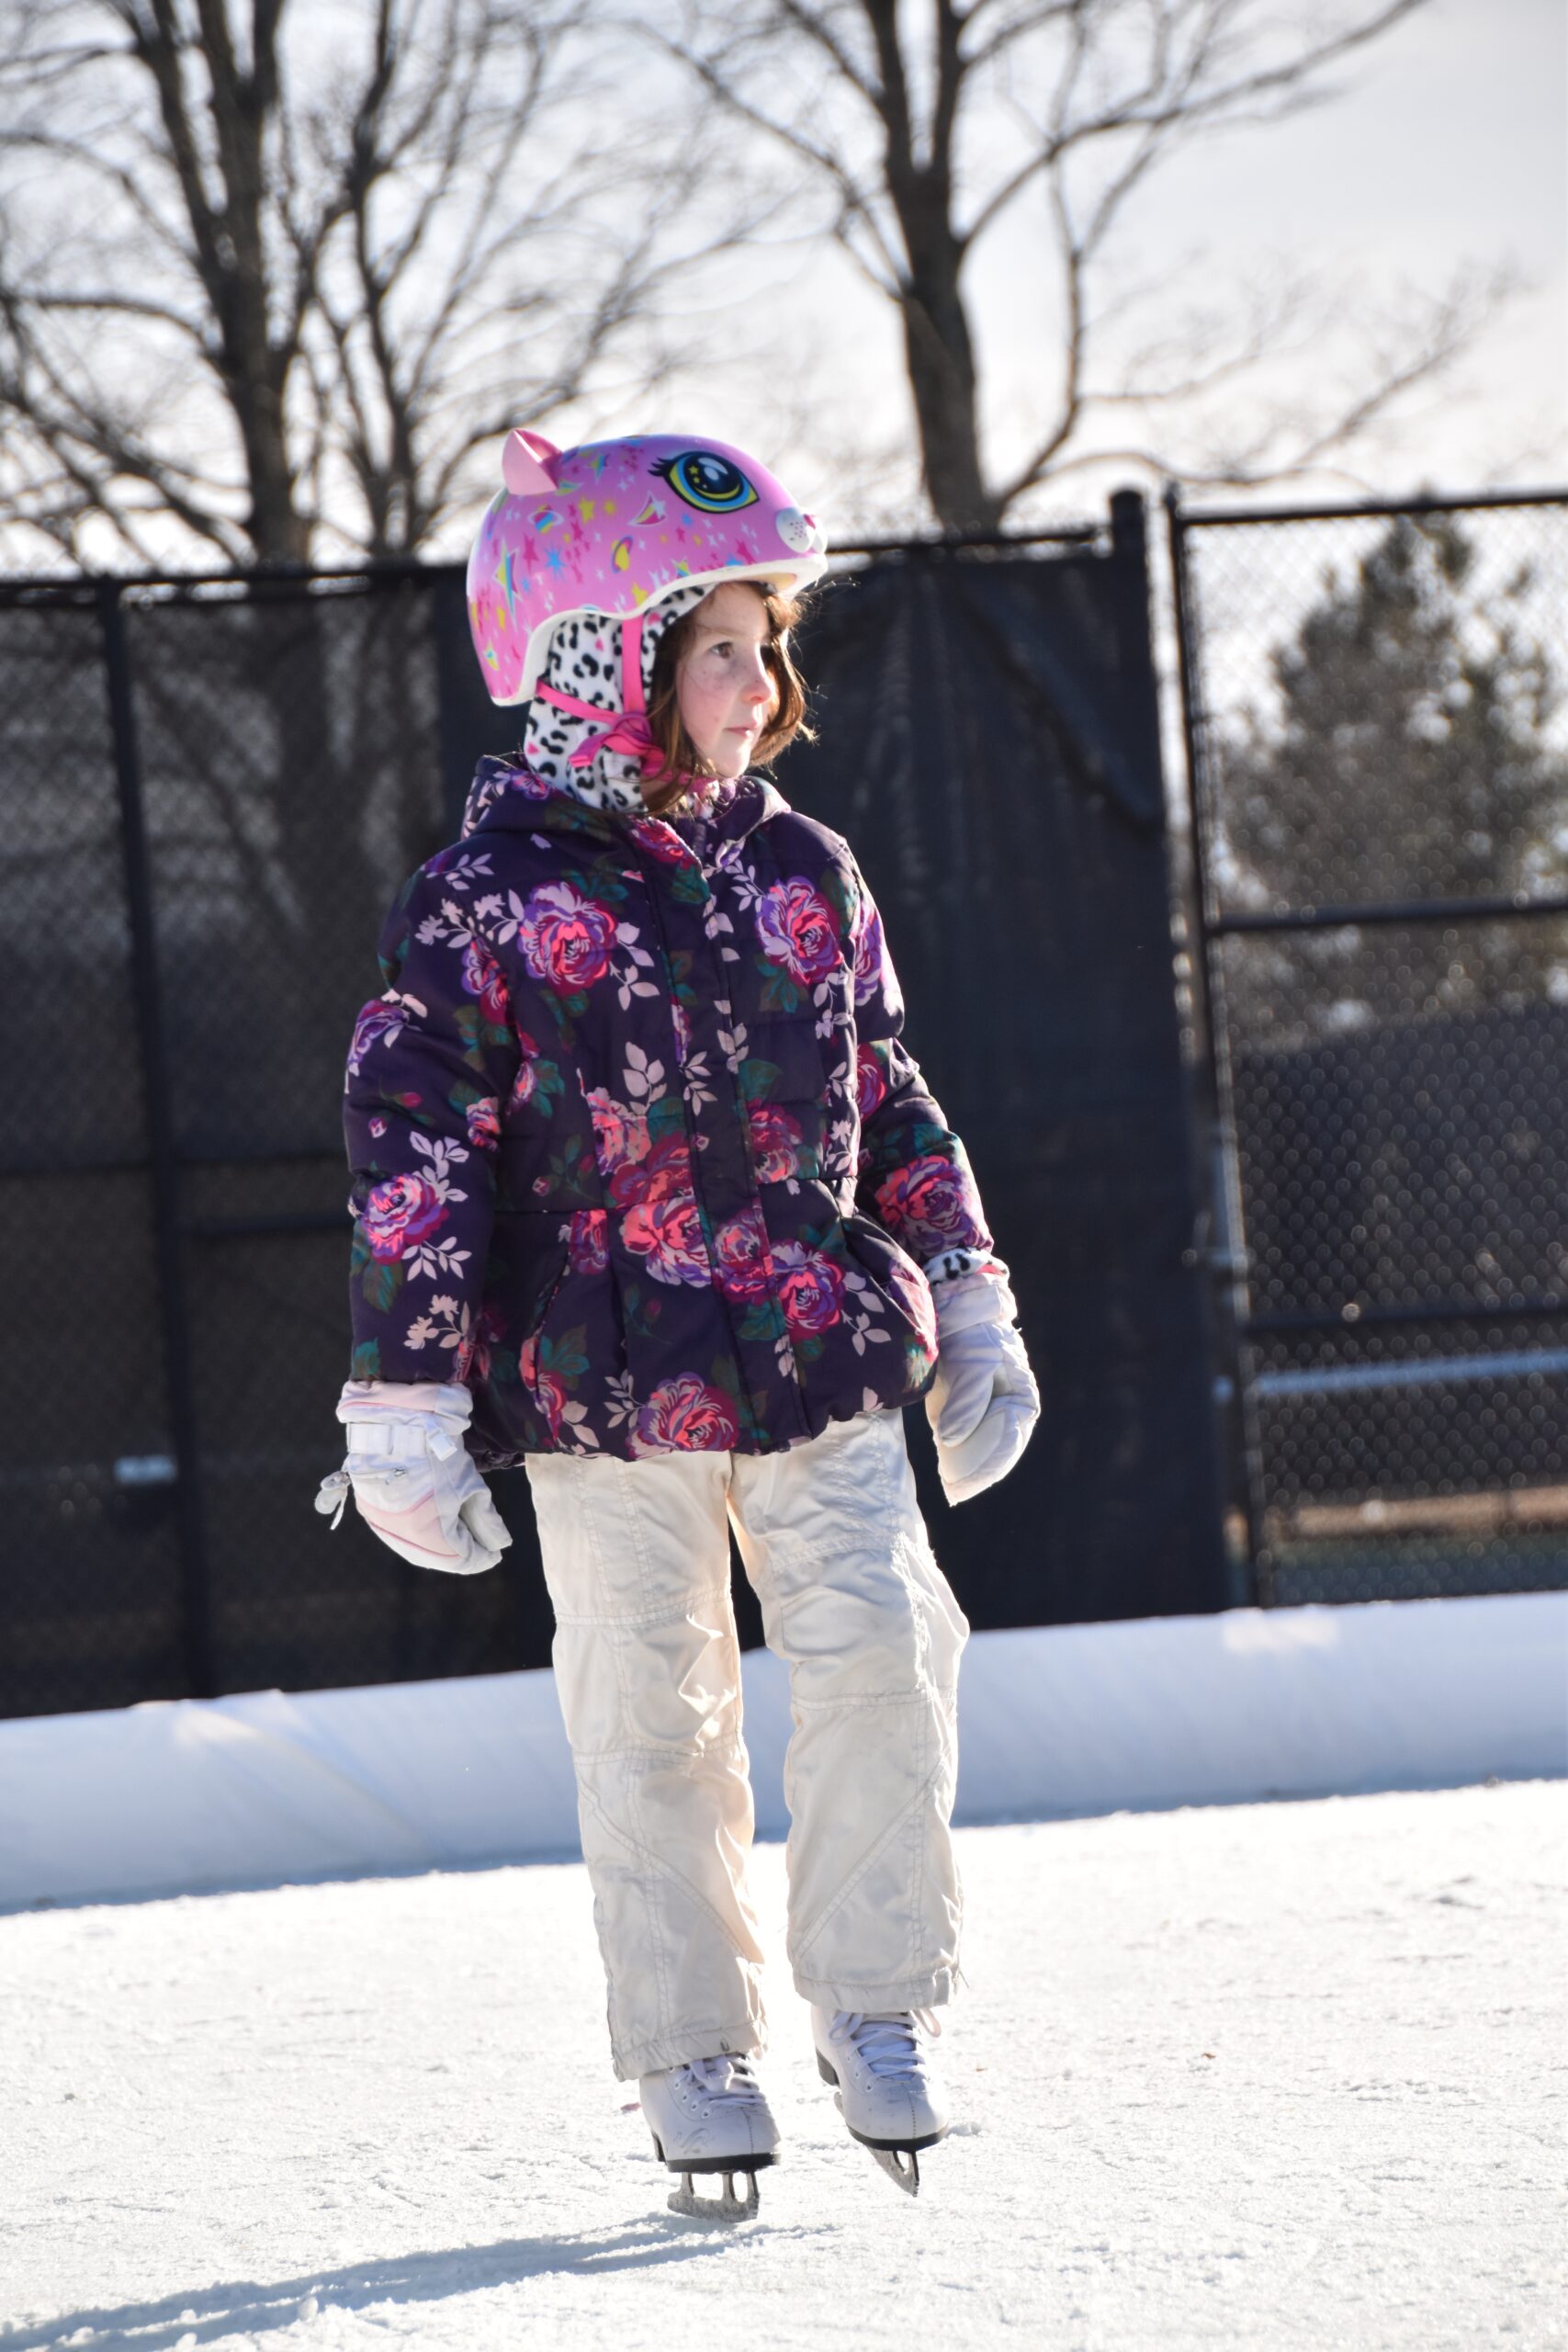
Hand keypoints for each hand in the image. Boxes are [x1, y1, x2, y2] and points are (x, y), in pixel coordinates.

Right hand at [315, 1381, 511, 1574]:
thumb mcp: (468, 1483)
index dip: (481, 1556)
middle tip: (481, 1547)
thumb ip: (486, 1519)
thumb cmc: (436, 1450)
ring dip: (439, 1548)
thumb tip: (499, 1544)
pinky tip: (433, 1527)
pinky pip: (399, 1534)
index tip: (496, 1554)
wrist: (393, 1419)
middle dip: (461, 1553)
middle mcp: (398, 1535)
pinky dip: (419, 1535)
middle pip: (437, 1557)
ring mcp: (380, 1523)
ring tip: (459, 1537)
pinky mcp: (369, 1510)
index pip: (461, 1556)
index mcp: (426, 1531)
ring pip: (416, 1549)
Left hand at [924, 1269, 1039, 1507]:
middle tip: (954, 1491)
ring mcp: (992, 1409)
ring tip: (950, 1484)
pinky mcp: (972, 1405)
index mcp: (1022, 1399)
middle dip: (976, 1471)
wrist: (956, 1307)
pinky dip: (957, 1451)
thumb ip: (967, 1401)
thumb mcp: (971, 1363)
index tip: (962, 1482)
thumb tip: (953, 1441)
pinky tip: (946, 1463)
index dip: (984, 1464)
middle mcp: (1012, 1408)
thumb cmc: (970, 1334)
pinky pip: (969, 1436)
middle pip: (997, 1450)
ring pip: (983, 1446)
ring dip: (967, 1465)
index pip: (1006, 1442)